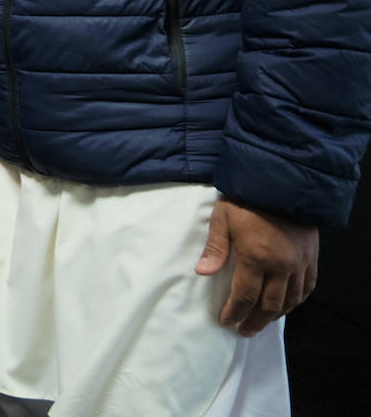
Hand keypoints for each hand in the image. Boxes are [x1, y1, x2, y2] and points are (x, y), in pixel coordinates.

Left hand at [195, 197, 317, 336]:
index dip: (235, 313)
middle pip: (269, 305)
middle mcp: (281, 266)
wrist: (283, 182)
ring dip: (275, 316)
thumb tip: (202, 272)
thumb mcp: (223, 218)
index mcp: (256, 257)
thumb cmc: (248, 198)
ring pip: (290, 301)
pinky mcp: (311, 258)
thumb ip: (215, 247)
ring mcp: (299, 263)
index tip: (226, 322)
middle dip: (254, 321)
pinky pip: (307, 288)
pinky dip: (296, 301)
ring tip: (261, 323)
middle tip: (243, 331)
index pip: (245, 296)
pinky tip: (286, 305)